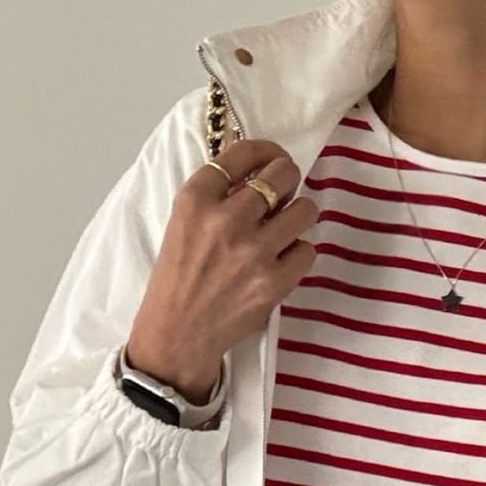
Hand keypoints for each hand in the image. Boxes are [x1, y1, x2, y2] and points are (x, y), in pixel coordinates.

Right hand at [128, 137, 320, 401]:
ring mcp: (253, 252)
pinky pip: (307, 251)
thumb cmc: (179, 279)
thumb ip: (216, 196)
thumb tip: (259, 174)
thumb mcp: (182, 224)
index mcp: (196, 199)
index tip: (271, 160)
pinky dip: (298, 254)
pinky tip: (281, 261)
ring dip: (299, 216)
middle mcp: (226, 219)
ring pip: (305, 210)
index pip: (243, 153)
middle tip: (283, 194)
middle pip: (283, 174)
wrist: (177, 333)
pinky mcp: (273, 282)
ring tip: (284, 228)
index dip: (265, 152)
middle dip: (288, 180)